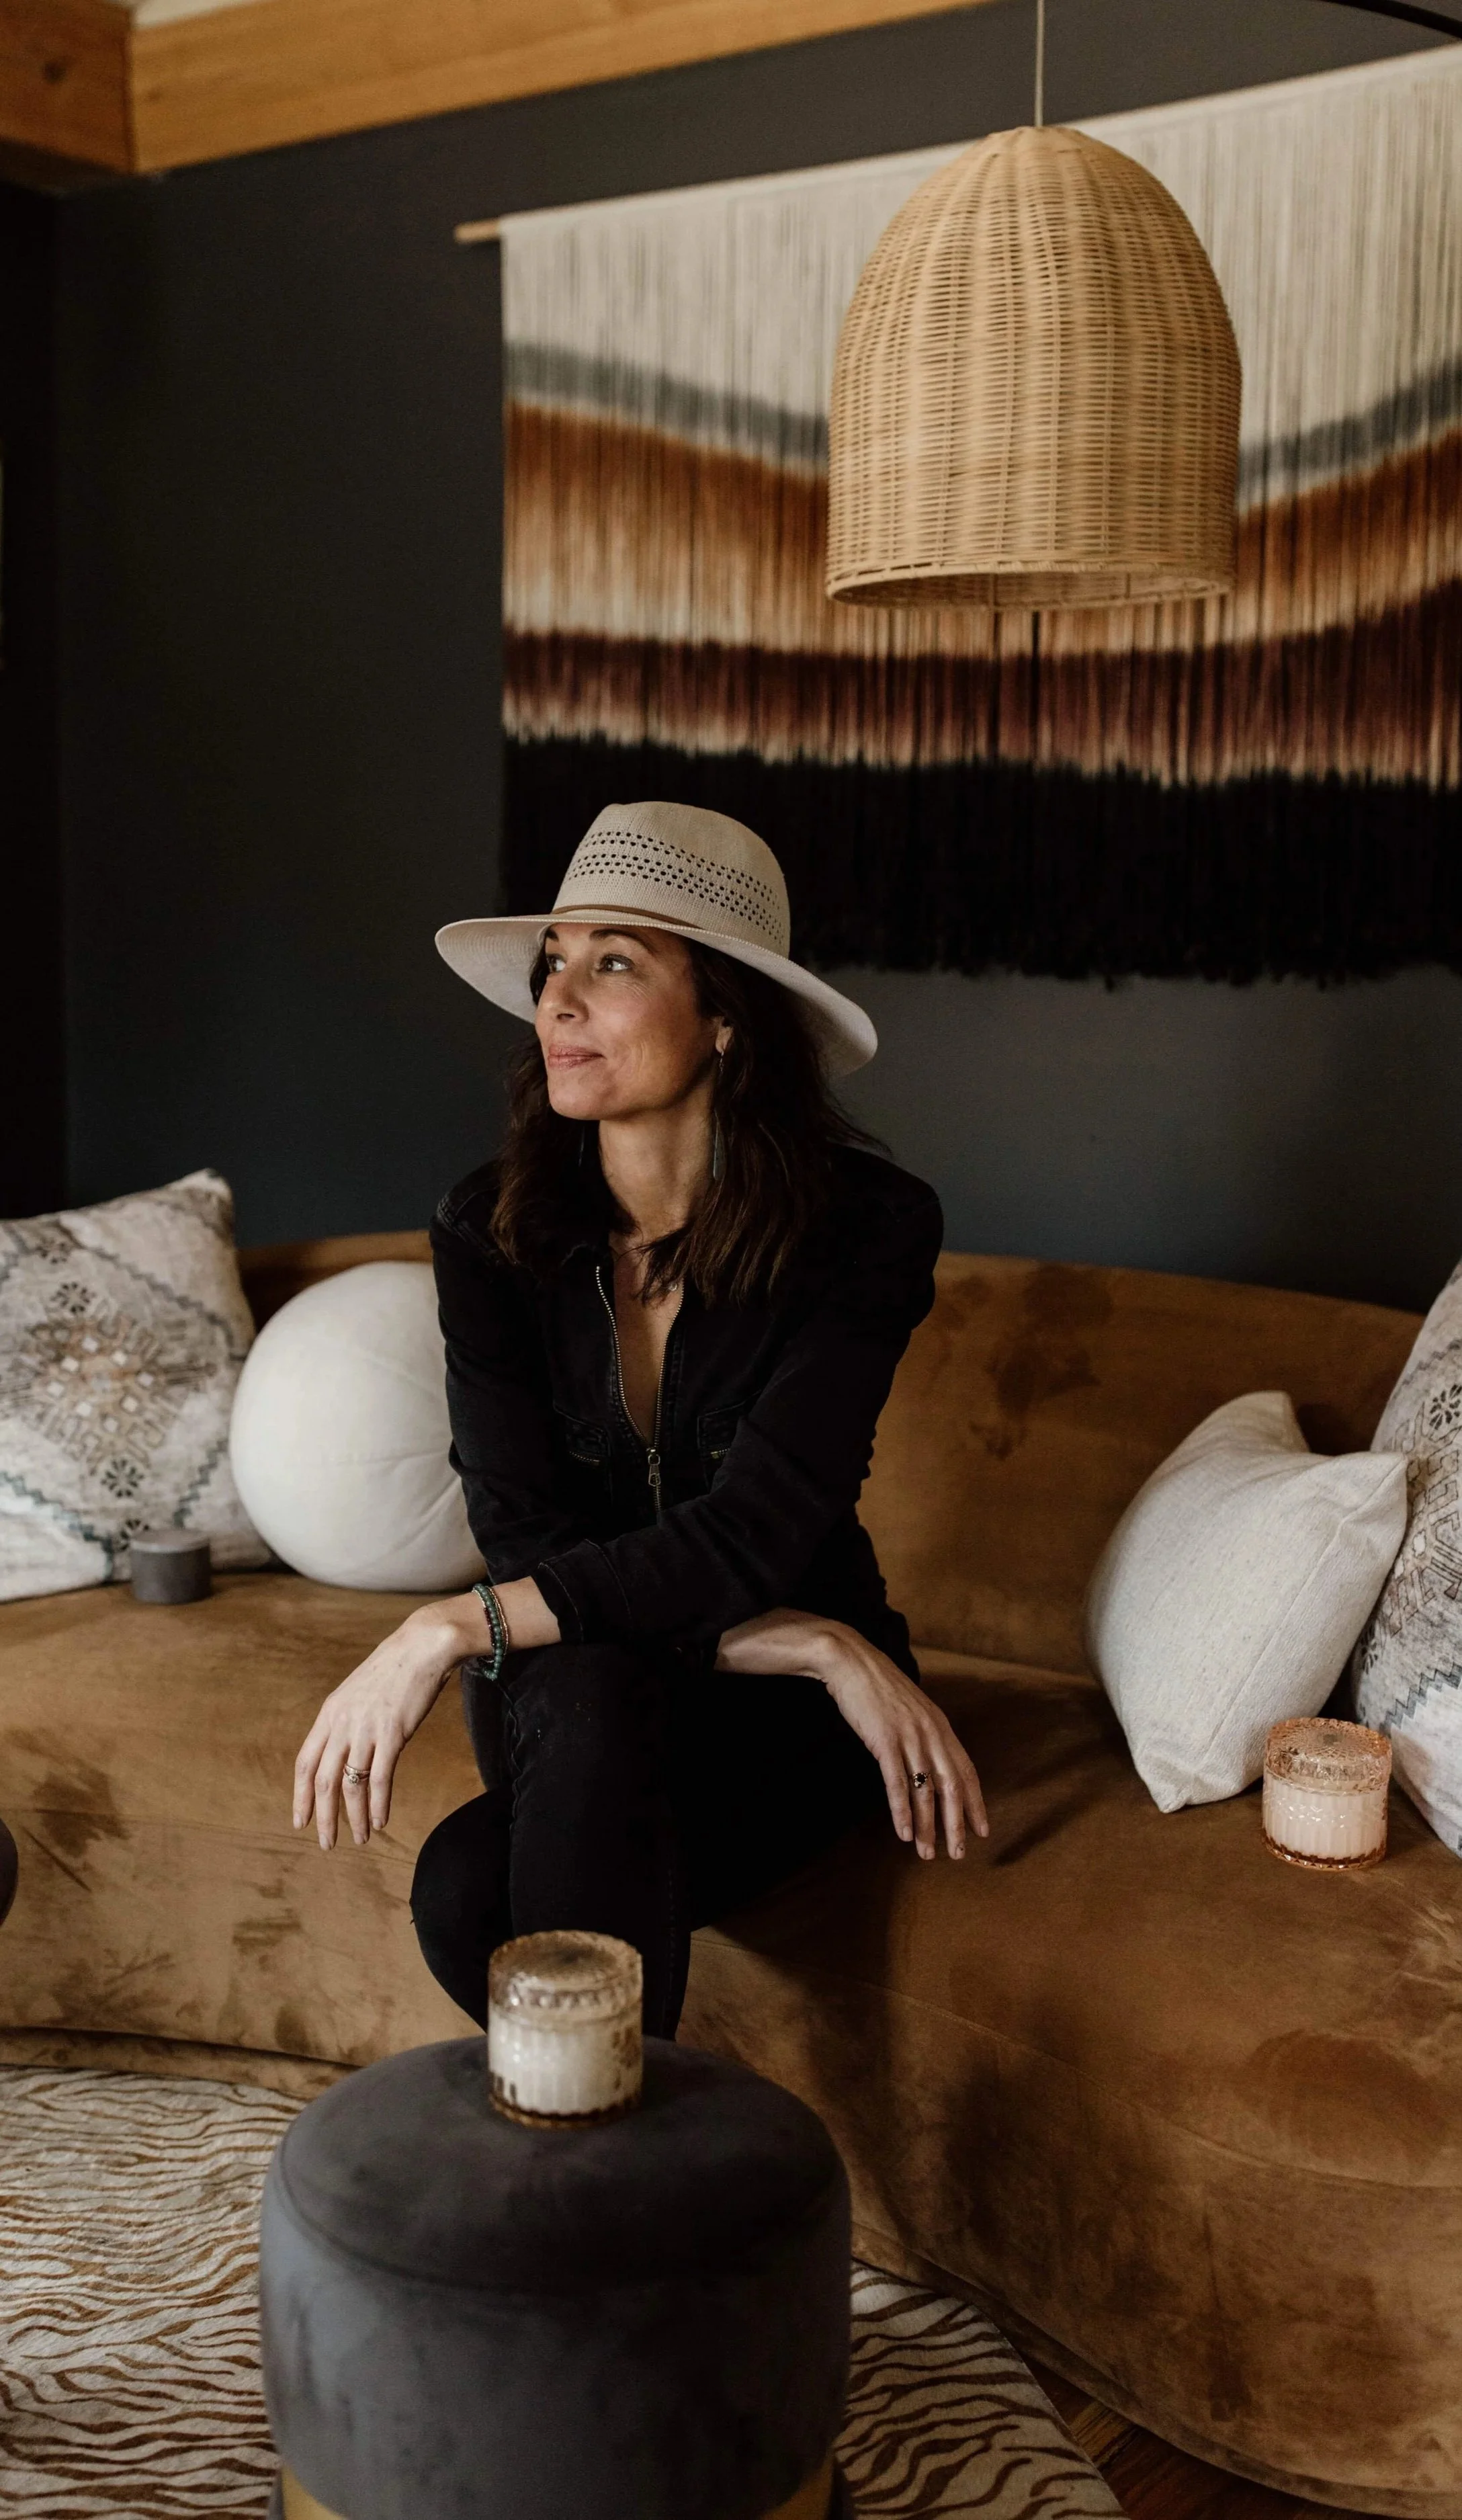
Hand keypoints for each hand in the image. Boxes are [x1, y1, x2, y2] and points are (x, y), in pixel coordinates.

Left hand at [293, 1596, 479, 1849]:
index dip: (300, 1796)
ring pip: (351, 1785)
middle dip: (323, 1817)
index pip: (305, 1763)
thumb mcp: (356, 1694)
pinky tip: (381, 1821)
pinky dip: (378, 1805)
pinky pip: (380, 1778)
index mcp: (329, 1714)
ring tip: (361, 1838)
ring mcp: (366, 1729)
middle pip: (323, 1781)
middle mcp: (342, 1723)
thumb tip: (342, 1752)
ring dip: (354, 1818)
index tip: (300, 1821)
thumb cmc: (393, 1671)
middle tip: (326, 1844)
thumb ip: (345, 1721)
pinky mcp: (393, 1733)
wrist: (422, 1646)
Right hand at [715, 1608, 987, 1859]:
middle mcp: (931, 1733)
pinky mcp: (884, 1740)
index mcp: (940, 1727)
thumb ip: (925, 1734)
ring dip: (927, 1826)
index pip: (967, 1772)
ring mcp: (909, 1736)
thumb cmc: (878, 1687)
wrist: (851, 1661)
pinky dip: (902, 1811)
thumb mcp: (911, 1709)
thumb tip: (931, 1763)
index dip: (975, 1804)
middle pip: (952, 1787)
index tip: (981, 1831)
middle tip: (957, 1853)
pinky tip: (902, 1832)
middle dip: (956, 1824)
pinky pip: (897, 1783)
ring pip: (925, 1791)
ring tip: (926, 1852)